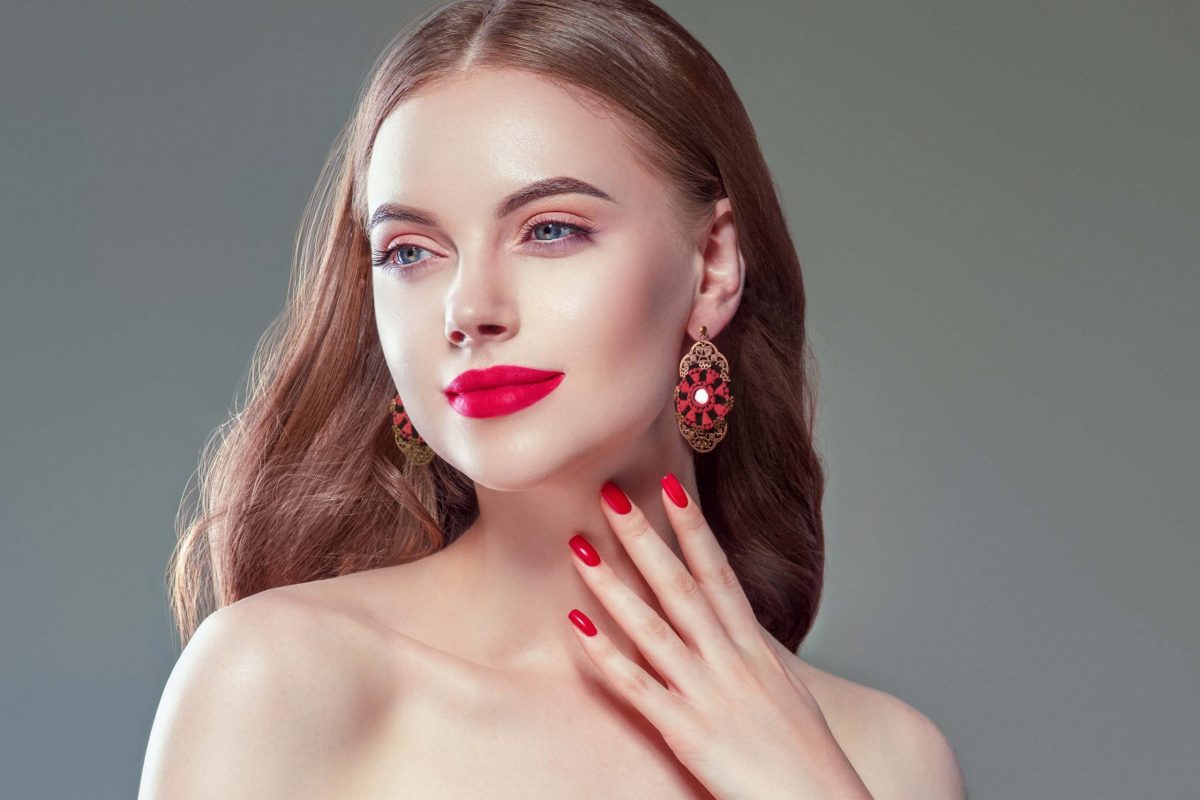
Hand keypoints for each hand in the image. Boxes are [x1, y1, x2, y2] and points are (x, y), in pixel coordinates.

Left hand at [565, 474, 873, 799]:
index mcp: (755, 648)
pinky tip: (576, 625)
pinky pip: (637, 687)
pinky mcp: (686, 732)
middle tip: (609, 493)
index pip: (719, 573)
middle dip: (644, 538)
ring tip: (579, 547)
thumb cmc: (807, 757)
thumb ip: (758, 656)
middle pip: (680, 586)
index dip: (693, 528)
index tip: (669, 486)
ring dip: (613, 585)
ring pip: (651, 627)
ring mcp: (707, 693)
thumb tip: (741, 628)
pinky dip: (605, 654)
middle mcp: (730, 660)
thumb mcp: (788, 692)